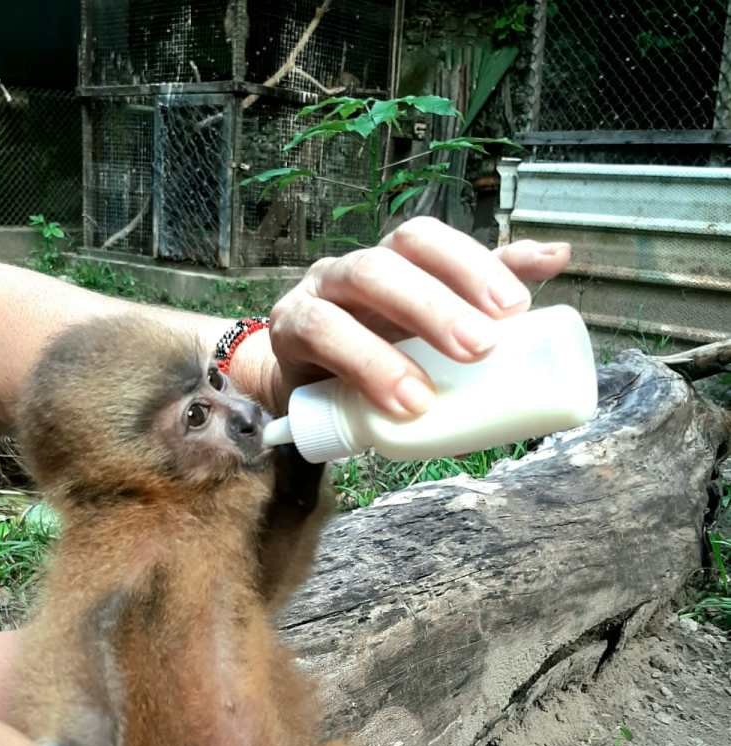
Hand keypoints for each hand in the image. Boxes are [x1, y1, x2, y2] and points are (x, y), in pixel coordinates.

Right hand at [263, 218, 569, 416]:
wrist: (308, 398)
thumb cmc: (379, 358)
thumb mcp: (433, 334)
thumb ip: (484, 297)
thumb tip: (558, 255)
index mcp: (395, 263)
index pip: (426, 239)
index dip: (469, 263)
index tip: (515, 308)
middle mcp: (355, 268)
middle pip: (393, 259)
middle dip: (440, 302)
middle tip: (482, 348)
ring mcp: (318, 293)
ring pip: (356, 287)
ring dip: (393, 340)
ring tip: (426, 395)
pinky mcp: (289, 331)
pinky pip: (321, 334)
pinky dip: (362, 368)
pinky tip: (394, 402)